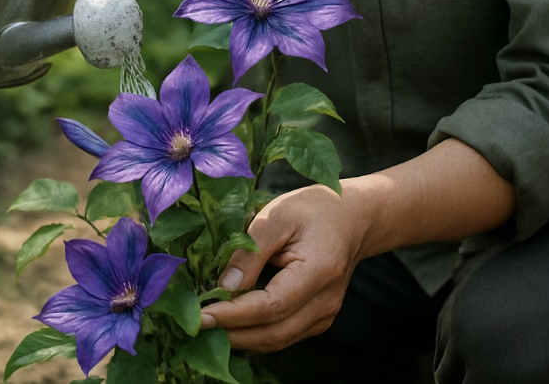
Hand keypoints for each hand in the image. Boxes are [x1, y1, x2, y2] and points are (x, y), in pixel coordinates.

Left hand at [199, 184, 365, 352]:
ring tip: (208, 328)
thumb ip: (251, 250)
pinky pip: (284, 334)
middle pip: (274, 333)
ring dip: (241, 339)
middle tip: (195, 327)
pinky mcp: (318, 318)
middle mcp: (326, 301)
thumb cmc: (314, 209)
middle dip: (232, 334)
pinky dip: (256, 333)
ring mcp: (325, 314)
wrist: (353, 217)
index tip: (201, 316)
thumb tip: (224, 287)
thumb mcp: (278, 216)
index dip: (234, 315)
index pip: (271, 307)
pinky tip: (232, 323)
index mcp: (319, 271)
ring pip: (277, 340)